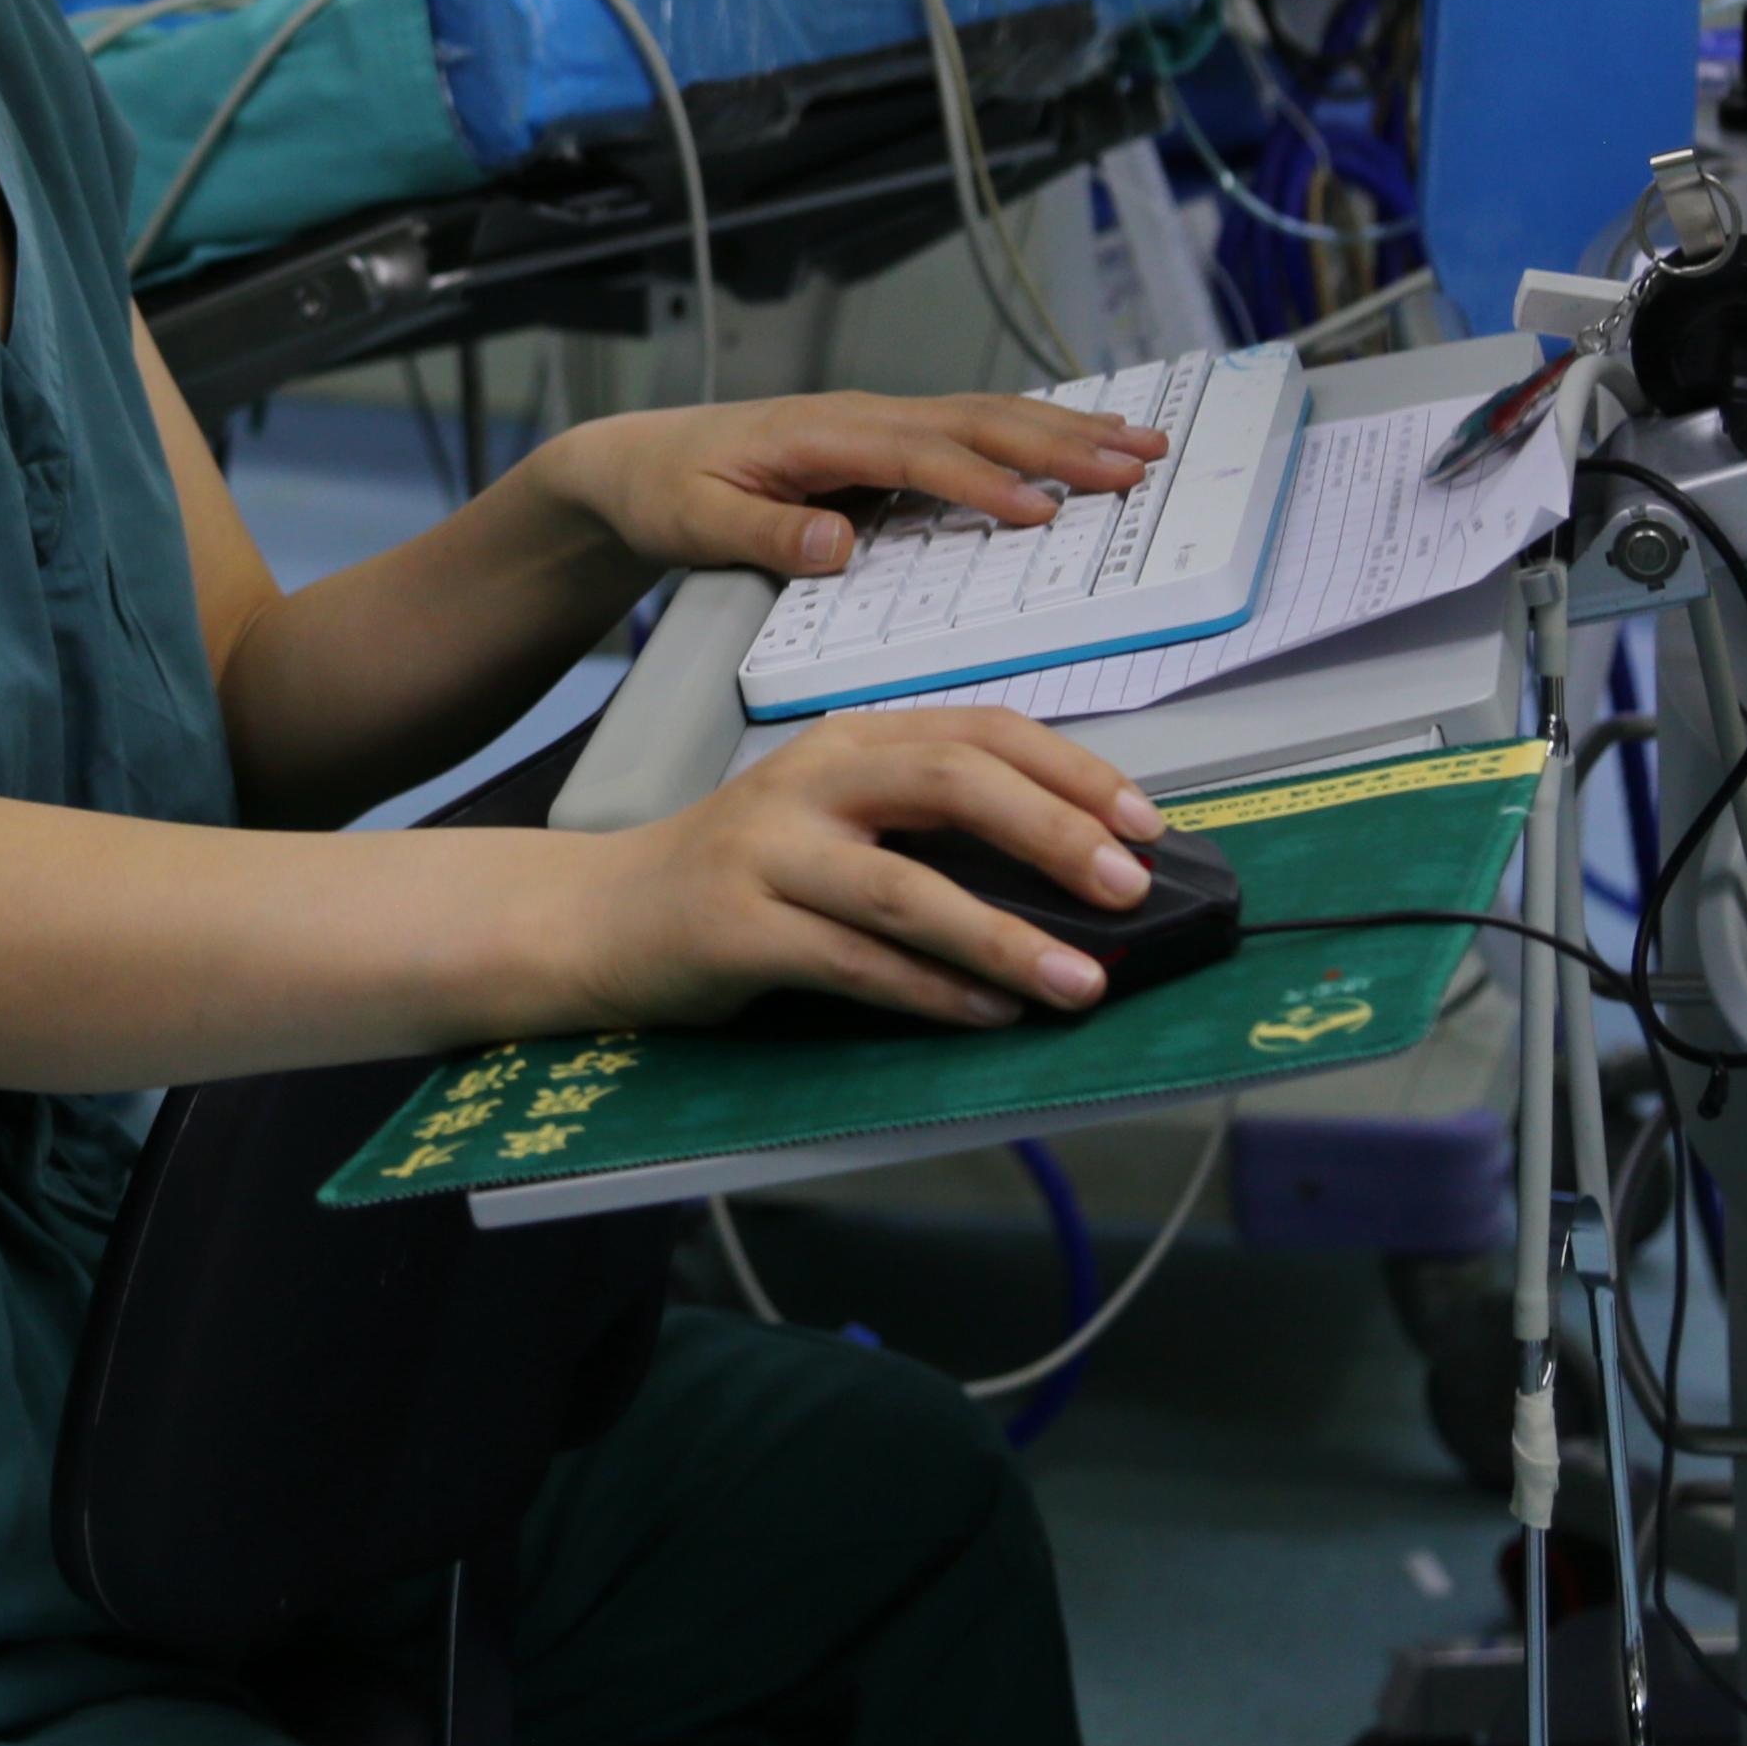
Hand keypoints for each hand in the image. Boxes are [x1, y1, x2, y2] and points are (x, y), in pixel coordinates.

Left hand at [528, 389, 1162, 582]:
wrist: (637, 461)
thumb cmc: (665, 491)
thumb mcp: (696, 521)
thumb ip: (767, 533)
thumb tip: (840, 544)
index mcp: (820, 433)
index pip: (918, 455)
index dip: (982, 482)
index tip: (1042, 511)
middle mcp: (861, 415)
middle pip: (977, 421)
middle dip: (1062, 442)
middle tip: (1136, 462)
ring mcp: (878, 421)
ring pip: (988, 416)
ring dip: (1068, 428)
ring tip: (1141, 443)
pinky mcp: (886, 438)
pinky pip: (975, 429)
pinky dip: (1037, 430)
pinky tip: (1085, 435)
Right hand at [562, 708, 1167, 1027]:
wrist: (598, 916)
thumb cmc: (740, 873)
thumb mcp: (833, 817)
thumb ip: (928, 825)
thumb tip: (1073, 870)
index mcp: (849, 742)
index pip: (980, 729)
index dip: (1072, 771)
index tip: (1147, 821)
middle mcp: (810, 781)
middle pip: (951, 782)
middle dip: (1054, 834)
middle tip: (1129, 889)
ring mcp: (767, 853)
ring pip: (906, 887)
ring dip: (1005, 937)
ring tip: (1080, 982)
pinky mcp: (736, 930)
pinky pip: (853, 964)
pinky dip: (932, 993)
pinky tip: (990, 1016)